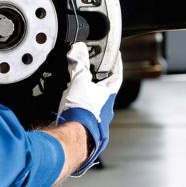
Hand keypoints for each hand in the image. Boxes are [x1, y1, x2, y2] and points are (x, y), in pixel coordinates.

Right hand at [56, 42, 122, 175]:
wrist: (74, 137)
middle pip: (106, 91)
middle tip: (90, 72)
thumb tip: (78, 49)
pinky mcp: (86, 128)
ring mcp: (97, 120)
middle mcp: (106, 109)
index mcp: (109, 96)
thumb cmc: (81, 110)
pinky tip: (68, 105)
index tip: (116, 57)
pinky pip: (85, 113)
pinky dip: (79, 107)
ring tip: (75, 89)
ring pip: (95, 103)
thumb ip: (78, 64)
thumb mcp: (79, 80)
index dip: (116, 65)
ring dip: (87, 96)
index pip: (117, 76)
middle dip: (98, 81)